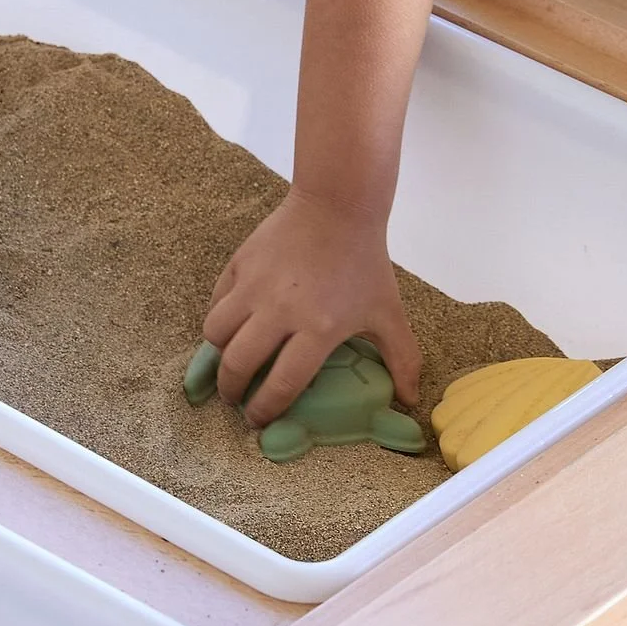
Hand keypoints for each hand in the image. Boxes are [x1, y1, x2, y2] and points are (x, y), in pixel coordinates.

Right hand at [201, 188, 421, 426]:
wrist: (338, 204)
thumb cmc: (364, 261)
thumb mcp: (389, 312)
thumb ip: (403, 358)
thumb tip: (410, 399)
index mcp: (316, 329)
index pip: (281, 384)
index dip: (266, 409)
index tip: (259, 420)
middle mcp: (279, 311)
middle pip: (238, 364)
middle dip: (232, 391)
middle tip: (236, 399)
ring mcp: (254, 285)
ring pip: (216, 333)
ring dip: (220, 354)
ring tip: (230, 359)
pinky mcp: (240, 264)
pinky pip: (216, 301)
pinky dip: (218, 319)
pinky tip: (232, 325)